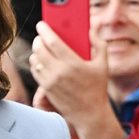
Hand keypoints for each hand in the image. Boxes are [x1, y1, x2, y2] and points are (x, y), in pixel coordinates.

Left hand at [30, 21, 123, 138]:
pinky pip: (35, 71)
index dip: (44, 30)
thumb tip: (91, 29)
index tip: (42, 24)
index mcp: (73, 63)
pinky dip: (35, 64)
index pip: (52, 41)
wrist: (89, 114)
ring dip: (36, 51)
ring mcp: (50, 82)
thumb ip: (99, 43)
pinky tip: (40, 61)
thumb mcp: (103, 64)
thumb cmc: (97, 88)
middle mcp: (59, 72)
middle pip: (39, 49)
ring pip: (34, 60)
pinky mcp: (46, 90)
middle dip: (38, 39)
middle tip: (41, 36)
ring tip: (40, 48)